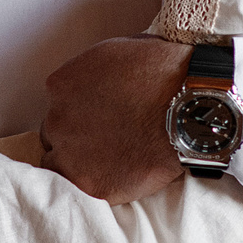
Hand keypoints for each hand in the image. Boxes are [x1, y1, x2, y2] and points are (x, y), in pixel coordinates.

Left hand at [39, 36, 191, 204]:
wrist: (187, 109)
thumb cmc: (162, 74)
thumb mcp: (115, 53)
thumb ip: (92, 72)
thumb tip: (97, 82)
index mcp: (62, 85)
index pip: (57, 105)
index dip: (77, 113)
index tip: (95, 118)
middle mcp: (58, 119)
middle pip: (55, 134)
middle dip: (75, 137)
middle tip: (104, 141)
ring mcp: (71, 153)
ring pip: (58, 165)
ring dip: (78, 164)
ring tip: (109, 163)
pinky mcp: (91, 183)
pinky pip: (78, 190)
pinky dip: (94, 184)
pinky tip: (115, 178)